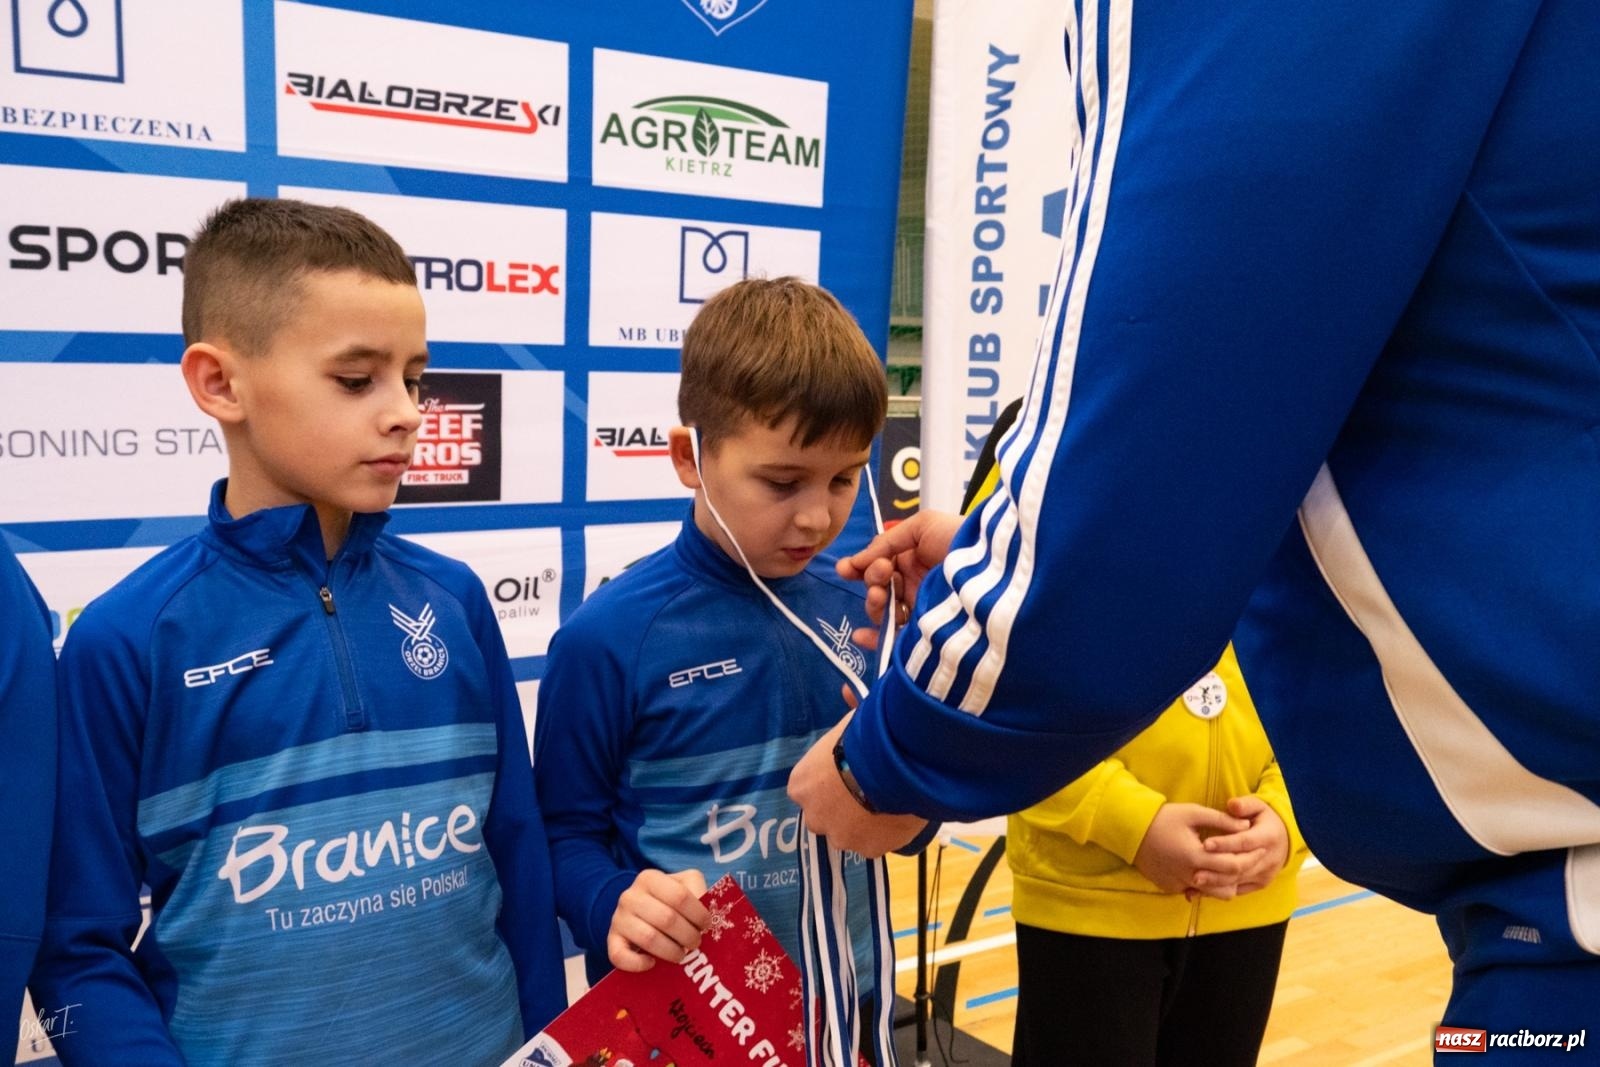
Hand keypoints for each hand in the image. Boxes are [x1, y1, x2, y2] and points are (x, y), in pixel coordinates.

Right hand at [608, 868, 709, 971]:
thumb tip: (708, 915)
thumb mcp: (685, 886)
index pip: (679, 896)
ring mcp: (618, 918)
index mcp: (649, 878)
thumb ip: (699, 892)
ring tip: (682, 955)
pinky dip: (638, 964)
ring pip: (648, 938)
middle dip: (688, 935)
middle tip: (697, 943)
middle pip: (667, 919)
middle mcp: (630, 896)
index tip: (707, 925)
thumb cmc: (668, 900)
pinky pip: (619, 956)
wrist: (638, 911)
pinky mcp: (611, 940)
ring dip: (671, 951)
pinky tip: (652, 963)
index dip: (698, 914)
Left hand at [787, 715, 927, 857]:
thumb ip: (848, 711)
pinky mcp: (869, 850)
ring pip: (851, 833)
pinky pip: (876, 844)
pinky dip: (885, 834)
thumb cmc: (867, 738)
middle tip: (869, 789)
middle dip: (843, 807)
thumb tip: (846, 690)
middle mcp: (814, 816)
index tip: (847, 773)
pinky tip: (900, 815)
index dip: (829, 783)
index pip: (807, 789)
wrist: (896, 766)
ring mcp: (842, 837)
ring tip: (890, 802)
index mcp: (801, 785)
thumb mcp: (853, 719)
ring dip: (865, 823)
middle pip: (826, 815)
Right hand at [836, 510, 962, 646]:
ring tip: (879, 595)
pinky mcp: (926, 632)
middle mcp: (915, 585)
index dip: (860, 568)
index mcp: (914, 560)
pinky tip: (861, 635)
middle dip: (871, 581)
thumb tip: (854, 563)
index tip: (846, 569)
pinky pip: (895, 639)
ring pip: (883, 613)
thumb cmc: (959, 539)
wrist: (992, 566)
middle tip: (882, 573)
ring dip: (872, 604)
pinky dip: (875, 639)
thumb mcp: (922, 526)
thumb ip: (886, 542)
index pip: (880, 567)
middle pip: (878, 589)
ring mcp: (920, 609)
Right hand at [1132, 802, 1251, 894]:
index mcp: (1195, 856)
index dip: (1250, 858)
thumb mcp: (1192, 813)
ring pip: (1214, 894)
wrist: (1130, 830)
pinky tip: (1209, 869)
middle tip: (1252, 859)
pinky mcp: (1171, 888)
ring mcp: (1178, 885)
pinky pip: (1196, 891)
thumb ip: (1221, 820)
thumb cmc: (1163, 818)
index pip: (1233, 866)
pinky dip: (1206, 883)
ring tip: (1231, 866)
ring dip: (1226, 883)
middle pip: (1228, 886)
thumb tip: (1246, 826)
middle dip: (1243, 872)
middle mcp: (1188, 876)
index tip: (1261, 849)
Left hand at [1202, 795, 1290, 895]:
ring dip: (1215, 883)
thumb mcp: (1258, 806)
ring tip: (1194, 882)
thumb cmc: (1264, 819)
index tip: (1205, 844)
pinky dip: (1219, 890)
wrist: (1284, 838)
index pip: (1245, 842)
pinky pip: (1238, 890)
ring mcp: (1265, 873)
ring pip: (1238, 881)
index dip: (1225, 844)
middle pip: (1240, 866)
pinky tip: (1201, 890)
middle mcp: (1269, 858)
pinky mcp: (1260, 883)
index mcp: (1268, 837)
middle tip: (1195, 872)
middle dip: (1217, 870)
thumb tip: (1232, 805)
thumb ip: (1245, 804)